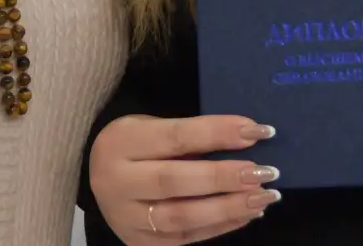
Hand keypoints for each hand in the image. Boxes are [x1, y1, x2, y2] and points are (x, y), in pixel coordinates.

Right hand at [87, 113, 282, 243]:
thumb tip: (248, 138)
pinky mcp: (140, 243)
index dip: (219, 133)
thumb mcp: (152, 128)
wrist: (98, 178)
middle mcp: (118, 182)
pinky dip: (220, 226)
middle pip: (175, 181)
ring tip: (264, 197)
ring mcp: (127, 218)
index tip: (257, 131)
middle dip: (224, 177)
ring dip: (228, 208)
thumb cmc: (136, 146)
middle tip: (264, 172)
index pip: (176, 137)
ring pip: (181, 217)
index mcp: (121, 143)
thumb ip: (191, 136)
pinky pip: (185, 238)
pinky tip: (247, 214)